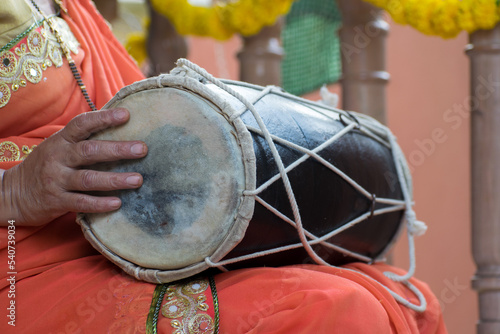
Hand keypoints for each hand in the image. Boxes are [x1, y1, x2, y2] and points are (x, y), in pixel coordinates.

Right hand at [0, 108, 147, 225]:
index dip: (104, 118)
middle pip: (90, 151)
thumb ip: (82, 140)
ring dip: (115, 179)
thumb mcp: (59, 147)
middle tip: (142, 149)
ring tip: (138, 179)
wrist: (11, 193)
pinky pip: (81, 203)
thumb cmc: (46, 166)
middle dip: (118, 150)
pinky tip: (118, 203)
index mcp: (61, 141)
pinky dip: (100, 203)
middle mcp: (58, 158)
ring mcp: (56, 180)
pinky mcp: (56, 201)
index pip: (82, 124)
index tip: (126, 115)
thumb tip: (120, 130)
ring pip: (89, 179)